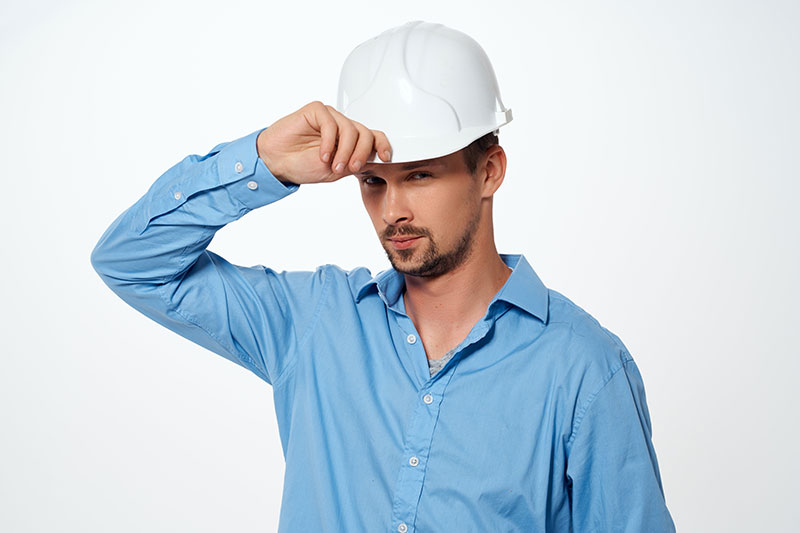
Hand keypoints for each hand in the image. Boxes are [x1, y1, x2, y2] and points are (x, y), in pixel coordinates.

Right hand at [256, 101, 392, 184]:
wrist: (277, 162)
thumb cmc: (303, 165)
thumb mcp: (336, 171)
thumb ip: (355, 163)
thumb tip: (377, 160)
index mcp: (350, 140)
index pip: (374, 137)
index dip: (383, 145)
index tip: (386, 157)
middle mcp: (342, 127)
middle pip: (365, 134)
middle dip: (361, 153)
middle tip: (349, 168)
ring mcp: (330, 117)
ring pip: (350, 129)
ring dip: (344, 151)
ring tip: (332, 165)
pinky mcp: (316, 111)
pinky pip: (331, 124)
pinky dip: (329, 142)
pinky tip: (322, 154)